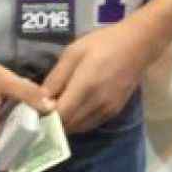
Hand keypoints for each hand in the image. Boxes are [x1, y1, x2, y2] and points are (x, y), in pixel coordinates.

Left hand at [41, 15, 163, 133]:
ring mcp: (107, 110)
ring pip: (79, 128)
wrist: (138, 45)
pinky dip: (78, 122)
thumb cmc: (103, 43)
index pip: (59, 116)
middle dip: (52, 123)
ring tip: (56, 112)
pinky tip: (73, 110)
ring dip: (65, 125)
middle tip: (41, 113)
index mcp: (84, 87)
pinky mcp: (114, 112)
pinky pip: (90, 124)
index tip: (33, 112)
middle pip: (68, 126)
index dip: (44, 118)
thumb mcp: (73, 52)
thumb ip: (56, 77)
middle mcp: (96, 104)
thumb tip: (40, 100)